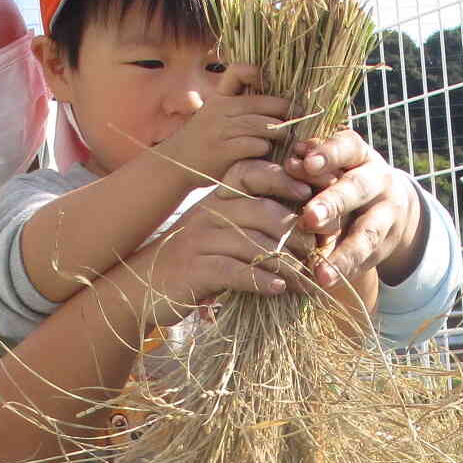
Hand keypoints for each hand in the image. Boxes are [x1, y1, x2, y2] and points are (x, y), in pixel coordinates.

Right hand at [126, 190, 302, 326]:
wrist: (140, 287)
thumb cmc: (190, 261)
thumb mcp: (217, 233)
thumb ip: (250, 222)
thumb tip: (302, 225)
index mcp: (217, 197)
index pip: (253, 173)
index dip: (284, 180)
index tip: (312, 193)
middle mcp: (210, 211)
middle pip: (265, 212)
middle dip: (299, 234)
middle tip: (322, 253)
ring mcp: (201, 239)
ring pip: (257, 245)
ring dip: (289, 266)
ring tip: (309, 281)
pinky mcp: (196, 269)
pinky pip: (237, 271)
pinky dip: (262, 280)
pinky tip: (279, 288)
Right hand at [154, 66, 290, 186]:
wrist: (175, 164)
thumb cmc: (201, 140)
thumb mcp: (212, 113)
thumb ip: (234, 105)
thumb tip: (268, 98)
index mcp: (219, 97)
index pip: (237, 72)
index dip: (256, 73)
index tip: (269, 84)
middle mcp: (220, 109)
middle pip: (261, 103)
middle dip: (283, 110)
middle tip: (296, 116)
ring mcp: (221, 130)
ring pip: (261, 124)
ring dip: (279, 131)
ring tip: (286, 136)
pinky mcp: (223, 151)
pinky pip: (254, 144)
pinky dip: (265, 148)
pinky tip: (267, 151)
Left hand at [284, 130, 429, 287]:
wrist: (391, 206)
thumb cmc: (344, 177)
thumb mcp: (334, 164)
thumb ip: (313, 163)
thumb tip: (291, 160)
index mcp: (361, 155)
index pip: (347, 147)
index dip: (329, 154)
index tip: (307, 163)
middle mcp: (379, 182)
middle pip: (357, 190)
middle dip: (333, 203)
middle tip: (309, 217)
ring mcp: (387, 215)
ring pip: (368, 234)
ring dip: (344, 254)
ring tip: (321, 273)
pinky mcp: (385, 245)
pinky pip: (366, 260)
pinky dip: (345, 272)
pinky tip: (326, 283)